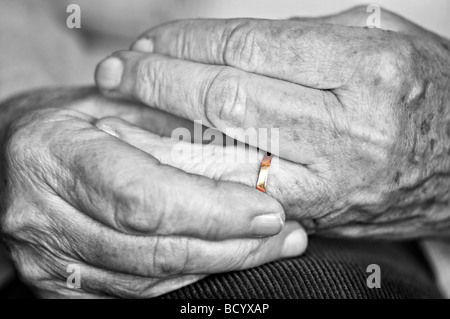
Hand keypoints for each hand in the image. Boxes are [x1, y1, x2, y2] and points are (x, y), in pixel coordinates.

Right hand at [0, 89, 305, 297]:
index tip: (267, 210)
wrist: (15, 153)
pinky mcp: (58, 284)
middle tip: (283, 235)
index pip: (144, 197)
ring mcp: (46, 258)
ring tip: (266, 248)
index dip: (212, 210)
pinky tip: (221, 261)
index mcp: (52, 156)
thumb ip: (169, 126)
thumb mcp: (114, 103)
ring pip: (148, 281)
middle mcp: (41, 216)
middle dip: (230, 247)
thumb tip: (244, 154)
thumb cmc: (71, 120)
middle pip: (153, 249)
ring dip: (216, 267)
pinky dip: (185, 281)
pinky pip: (134, 294)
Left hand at [95, 7, 449, 237]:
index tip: (151, 42)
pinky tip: (157, 156)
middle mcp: (347, 126)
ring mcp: (329, 178)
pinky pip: (237, 190)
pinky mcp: (315, 212)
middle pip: (226, 98)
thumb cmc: (422, 92)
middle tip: (117, 73)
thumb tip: (222, 44)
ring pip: (224, 152)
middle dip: (159, 82)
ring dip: (161, 130)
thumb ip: (303, 37)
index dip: (187, 42)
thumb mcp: (377, 40)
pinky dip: (190, 172)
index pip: (247, 47)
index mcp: (365, 66)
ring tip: (120, 112)